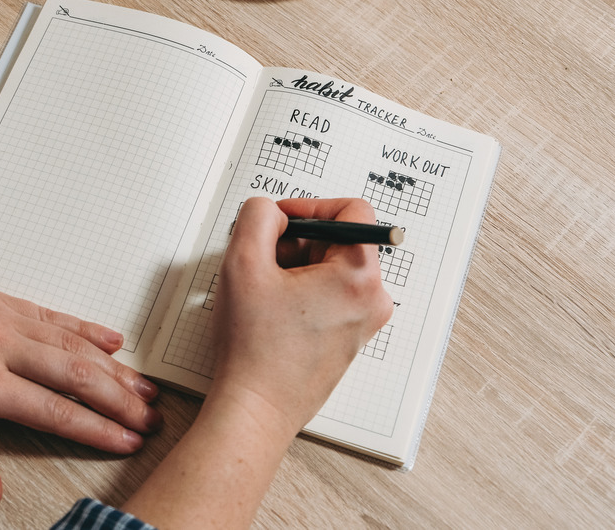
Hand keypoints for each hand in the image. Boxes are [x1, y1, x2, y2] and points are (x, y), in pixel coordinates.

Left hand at [0, 256, 162, 509]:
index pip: (53, 410)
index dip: (96, 429)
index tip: (126, 442)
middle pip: (77, 376)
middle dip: (120, 401)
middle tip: (150, 419)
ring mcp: (2, 317)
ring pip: (74, 345)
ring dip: (114, 369)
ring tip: (144, 388)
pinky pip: (55, 315)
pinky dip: (87, 330)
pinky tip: (111, 342)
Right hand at [121, 196, 391, 528]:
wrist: (255, 409)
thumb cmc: (254, 349)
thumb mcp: (243, 263)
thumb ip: (258, 216)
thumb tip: (272, 211)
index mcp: (359, 278)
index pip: (353, 210)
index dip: (310, 205)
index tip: (280, 219)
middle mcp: (372, 301)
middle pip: (339, 241)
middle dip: (297, 241)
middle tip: (262, 261)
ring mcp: (362, 324)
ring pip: (331, 270)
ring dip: (295, 268)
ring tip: (264, 293)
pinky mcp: (347, 340)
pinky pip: (328, 297)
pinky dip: (300, 293)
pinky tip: (271, 313)